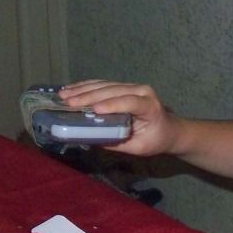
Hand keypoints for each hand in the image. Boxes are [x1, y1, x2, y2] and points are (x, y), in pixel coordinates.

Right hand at [59, 80, 179, 156]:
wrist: (169, 129)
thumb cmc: (155, 140)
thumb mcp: (139, 147)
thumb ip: (118, 142)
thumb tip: (92, 139)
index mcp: (150, 106)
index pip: (130, 102)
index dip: (112, 105)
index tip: (94, 110)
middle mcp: (142, 91)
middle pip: (113, 91)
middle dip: (89, 96)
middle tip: (68, 102)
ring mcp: (133, 86)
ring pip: (105, 85)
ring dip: (83, 89)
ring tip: (64, 94)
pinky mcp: (124, 86)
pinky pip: (104, 84)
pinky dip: (87, 86)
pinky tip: (72, 88)